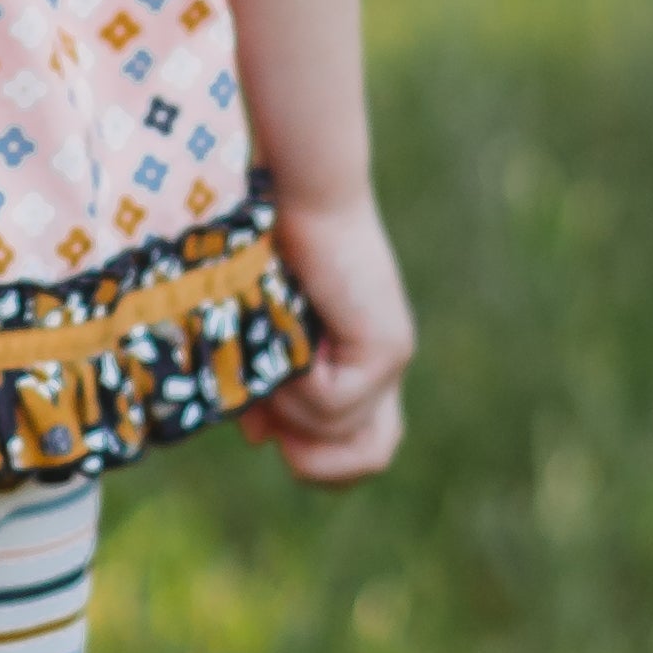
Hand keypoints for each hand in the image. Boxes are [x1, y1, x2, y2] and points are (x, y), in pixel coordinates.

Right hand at [250, 179, 411, 481]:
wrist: (297, 191)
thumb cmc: (265, 246)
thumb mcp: (262, 334)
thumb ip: (266, 387)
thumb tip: (263, 441)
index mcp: (360, 359)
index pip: (368, 446)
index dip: (320, 459)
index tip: (271, 434)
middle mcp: (385, 362)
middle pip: (375, 455)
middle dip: (318, 461)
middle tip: (275, 428)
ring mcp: (390, 356)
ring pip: (339, 431)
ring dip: (289, 405)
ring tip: (272, 351)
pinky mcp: (385, 347)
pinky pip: (334, 402)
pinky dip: (297, 381)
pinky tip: (287, 332)